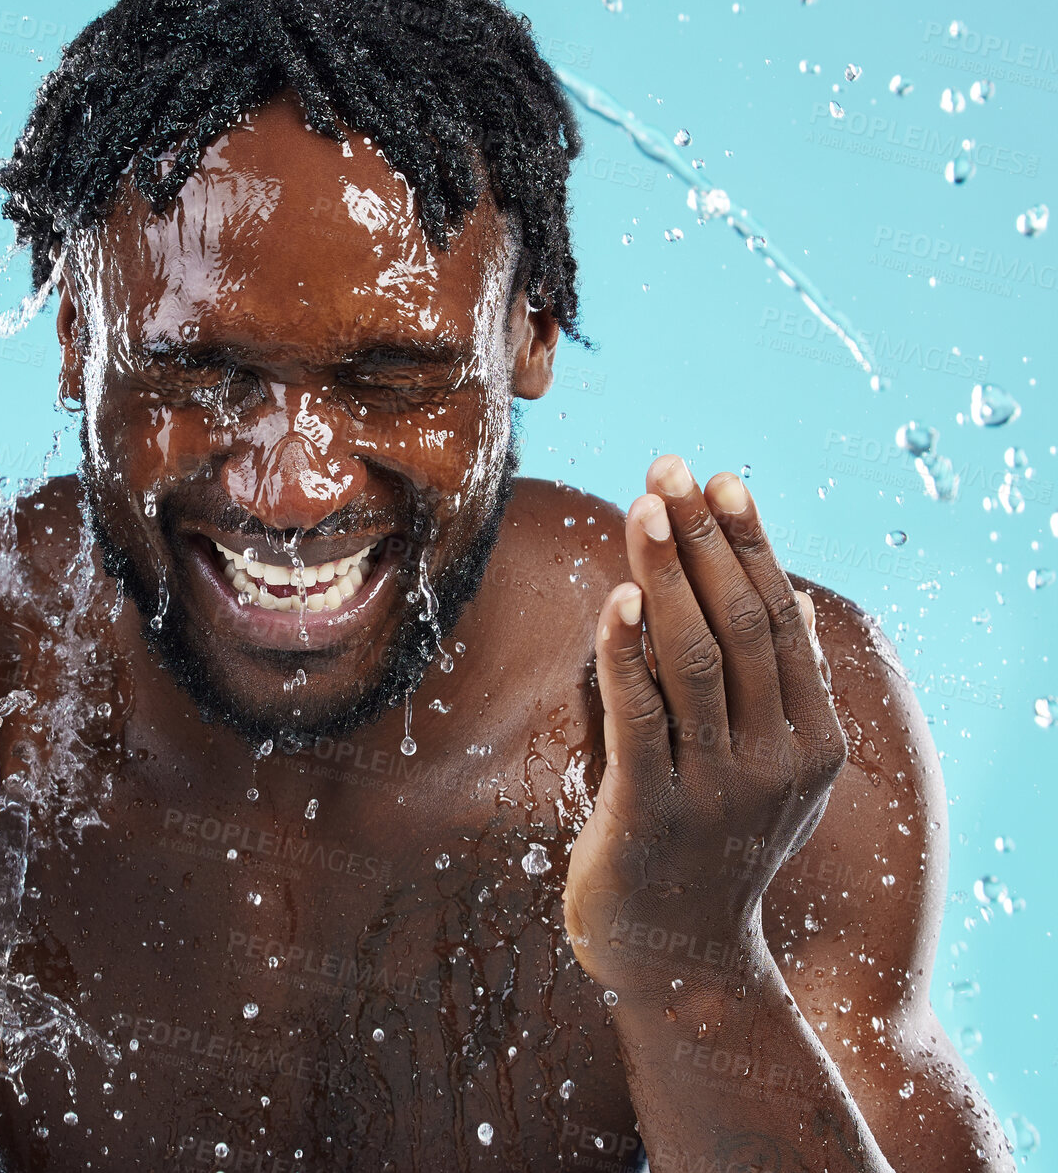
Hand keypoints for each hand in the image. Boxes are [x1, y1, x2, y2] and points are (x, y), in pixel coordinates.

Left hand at [562, 455, 845, 998]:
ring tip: (642, 505)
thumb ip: (751, 686)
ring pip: (693, 658)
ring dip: (666, 572)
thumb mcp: (751, 764)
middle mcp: (778, 760)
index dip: (749, 543)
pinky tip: (618, 598)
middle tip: (668, 468)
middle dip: (704, 538)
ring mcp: (719, 789)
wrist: (681, 960)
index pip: (780, 618)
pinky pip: (641, 717)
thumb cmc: (703, 841)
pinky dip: (627, 652)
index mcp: (811, 739)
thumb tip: (763, 595)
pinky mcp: (652, 813)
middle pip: (741, 624)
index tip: (718, 478)